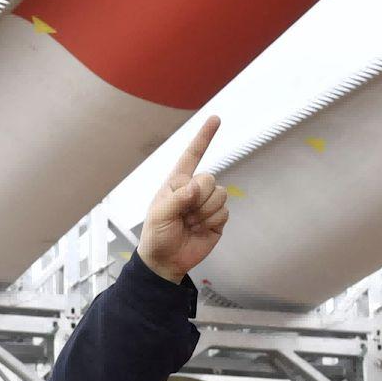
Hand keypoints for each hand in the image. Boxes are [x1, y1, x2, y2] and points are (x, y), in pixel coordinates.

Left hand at [136, 115, 229, 282]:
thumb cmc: (156, 235)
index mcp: (177, 182)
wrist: (166, 261)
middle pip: (210, 179)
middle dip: (198, 199)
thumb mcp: (159, 215)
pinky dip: (211, 222)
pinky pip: (224, 212)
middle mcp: (194, 189)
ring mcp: (207, 203)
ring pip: (220, 195)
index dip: (204, 137)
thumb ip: (177, 198)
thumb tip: (197, 186)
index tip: (216, 119)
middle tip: (184, 215)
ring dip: (204, 213)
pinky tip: (199, 229)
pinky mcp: (217, 218)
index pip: (192, 155)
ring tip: (190, 224)